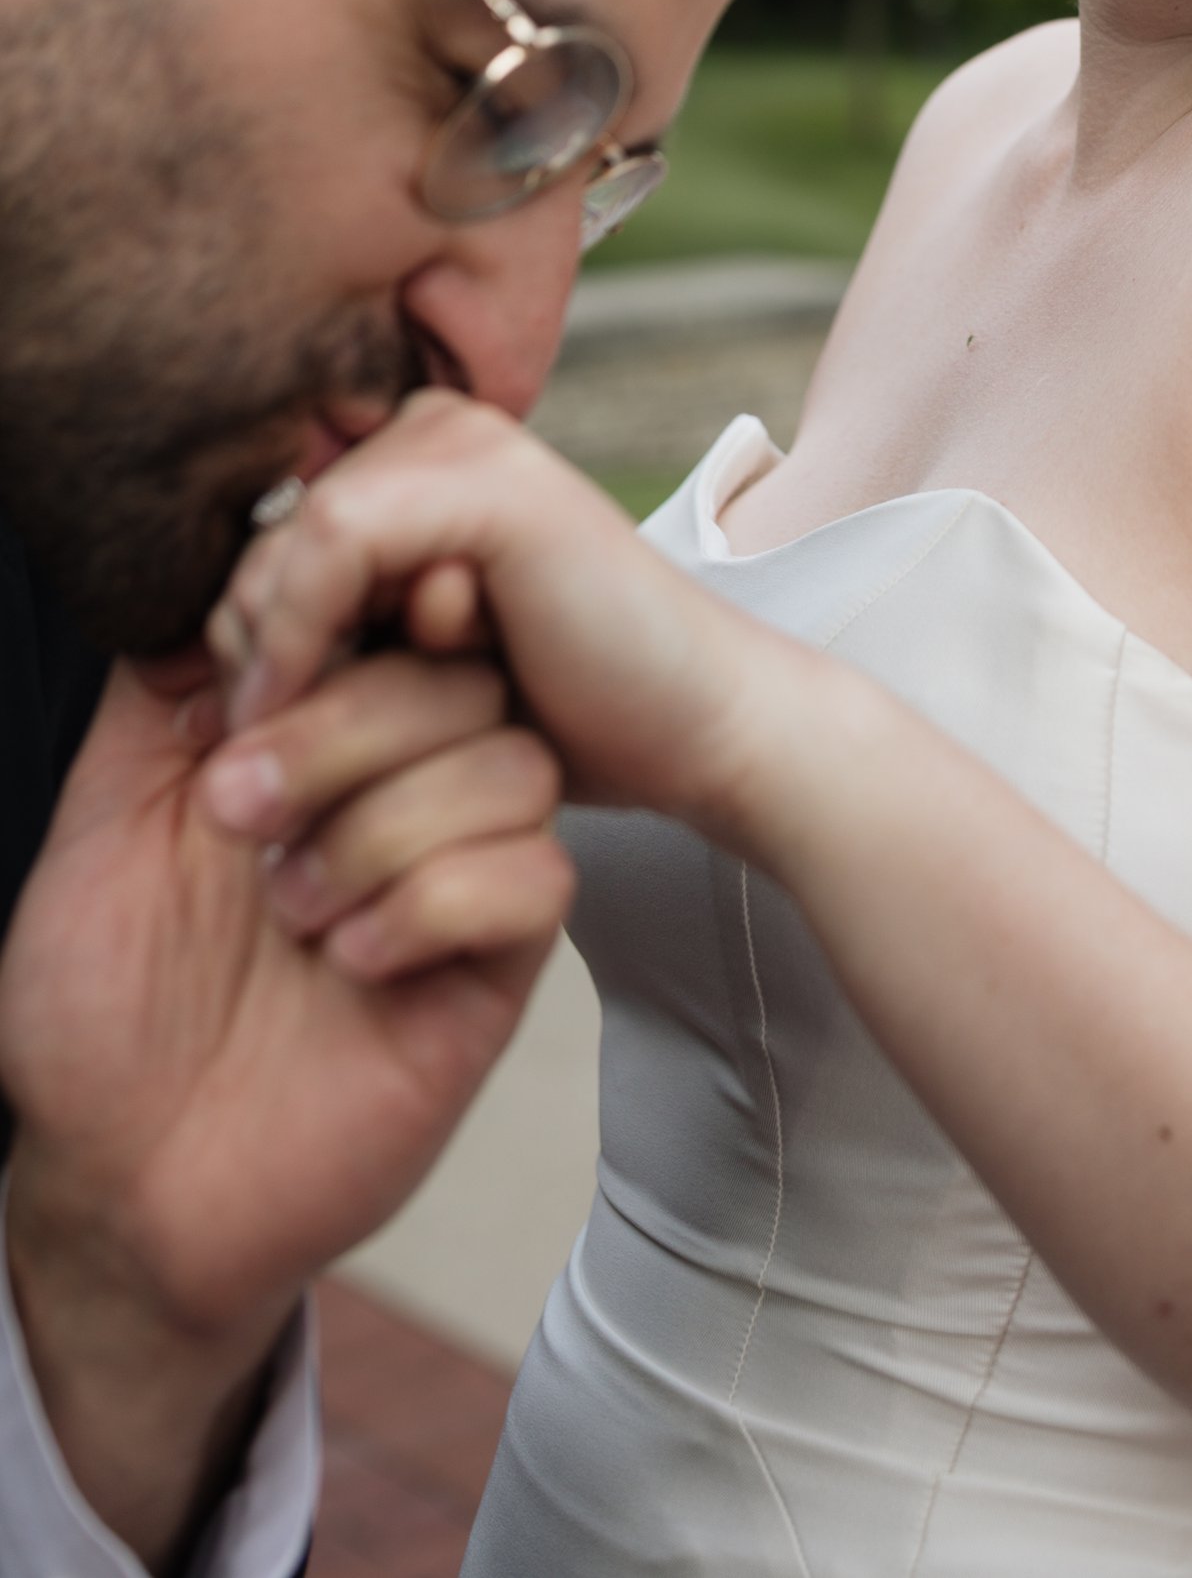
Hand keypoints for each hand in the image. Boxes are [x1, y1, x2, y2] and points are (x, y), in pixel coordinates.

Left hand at [0, 639, 569, 1570]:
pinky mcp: (495, 969)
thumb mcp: (100, 821)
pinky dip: (434, 904)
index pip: (392, 617)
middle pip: (465, 672)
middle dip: (348, 725)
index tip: (282, 647)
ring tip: (290, 908)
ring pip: (513, 764)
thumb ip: (163, 695)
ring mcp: (456, 877)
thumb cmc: (95, 1018)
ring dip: (387, 825)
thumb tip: (210, 562)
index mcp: (318, 738)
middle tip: (239, 814)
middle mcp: (401, 791)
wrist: (121, 1191)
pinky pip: (534, 878)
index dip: (360, 608)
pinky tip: (351, 959)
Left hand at [209, 390, 792, 839]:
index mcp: (416, 459)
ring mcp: (469, 445)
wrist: (688, 728)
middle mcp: (437, 429)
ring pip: (284, 539)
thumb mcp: (409, 674)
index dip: (226, 637)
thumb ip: (321, 644)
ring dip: (263, 653)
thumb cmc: (557, 712)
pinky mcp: (491, 485)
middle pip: (259, 535)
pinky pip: (334, 538)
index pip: (259, 536)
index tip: (232, 733)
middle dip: (239, 651)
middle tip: (248, 753)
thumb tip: (170, 678)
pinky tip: (300, 702)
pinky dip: (298, 630)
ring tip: (279, 744)